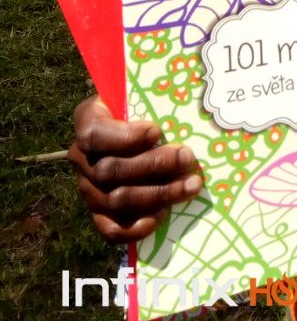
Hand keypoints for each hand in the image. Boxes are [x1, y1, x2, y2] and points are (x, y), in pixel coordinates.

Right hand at [69, 95, 203, 242]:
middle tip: (188, 158)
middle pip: (112, 170)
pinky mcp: (98, 213)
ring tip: (191, 184)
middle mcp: (81, 158)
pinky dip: (135, 227)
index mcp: (87, 122)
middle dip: (156, 165)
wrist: (127, 130)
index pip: (95, 135)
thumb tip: (180, 94)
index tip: (157, 132)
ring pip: (116, 199)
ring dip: (159, 194)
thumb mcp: (138, 92)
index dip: (125, 137)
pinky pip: (110, 229)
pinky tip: (161, 217)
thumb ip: (148, 94)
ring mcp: (87, 188)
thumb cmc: (139, 104)